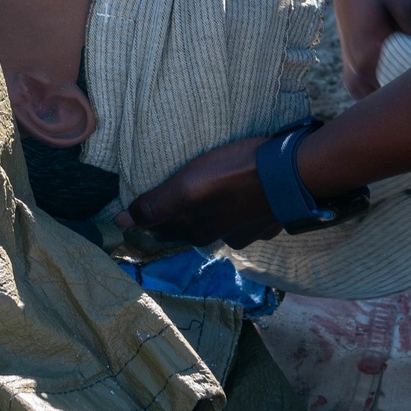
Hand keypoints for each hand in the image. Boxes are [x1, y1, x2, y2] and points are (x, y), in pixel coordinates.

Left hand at [117, 136, 279, 248]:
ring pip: (213, 225)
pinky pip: (240, 220)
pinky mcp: (264, 221)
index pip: (159, 229)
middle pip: (185, 229)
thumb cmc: (233, 174)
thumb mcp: (188, 186)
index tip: (133, 210)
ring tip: (198, 199)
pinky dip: (231, 213)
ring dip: (202, 216)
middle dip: (171, 219)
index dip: (144, 220)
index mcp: (195, 230)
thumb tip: (121, 222)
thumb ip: (156, 204)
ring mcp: (244, 232)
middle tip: (161, 203)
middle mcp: (217, 237)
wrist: (290, 176)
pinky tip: (234, 201)